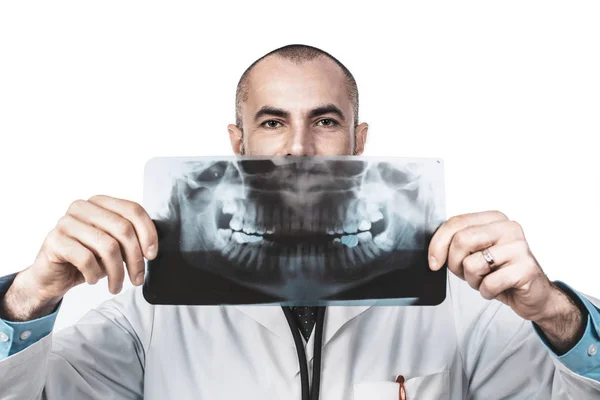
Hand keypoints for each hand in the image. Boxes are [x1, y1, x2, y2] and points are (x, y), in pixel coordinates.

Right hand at [4, 195, 157, 319]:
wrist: (53, 275)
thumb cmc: (87, 258)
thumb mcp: (113, 246)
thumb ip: (130, 239)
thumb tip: (151, 248)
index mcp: (100, 202)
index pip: (133, 210)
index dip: (148, 233)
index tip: (152, 255)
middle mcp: (83, 207)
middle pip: (123, 229)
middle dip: (135, 259)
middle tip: (137, 278)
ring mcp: (66, 222)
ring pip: (107, 246)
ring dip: (117, 272)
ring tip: (116, 285)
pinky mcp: (55, 240)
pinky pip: (86, 258)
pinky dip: (94, 274)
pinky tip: (93, 280)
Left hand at [427, 211, 574, 323]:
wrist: (535, 295)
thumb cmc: (501, 272)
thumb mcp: (475, 253)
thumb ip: (457, 244)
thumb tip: (435, 250)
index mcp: (494, 219)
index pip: (456, 222)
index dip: (437, 244)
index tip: (434, 262)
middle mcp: (508, 228)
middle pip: (461, 240)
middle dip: (455, 264)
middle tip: (467, 273)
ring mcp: (519, 247)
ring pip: (472, 264)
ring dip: (473, 280)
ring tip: (488, 280)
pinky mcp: (526, 268)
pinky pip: (489, 283)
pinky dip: (487, 292)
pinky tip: (499, 288)